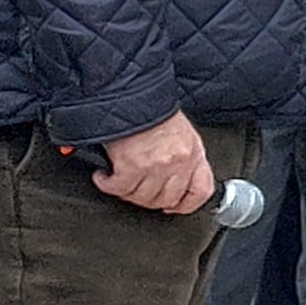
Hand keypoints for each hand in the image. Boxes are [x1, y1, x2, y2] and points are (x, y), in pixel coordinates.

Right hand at [95, 114, 215, 214]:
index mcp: (193, 153)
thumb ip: (184, 157)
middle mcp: (178, 162)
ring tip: (121, 182)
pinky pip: (118, 189)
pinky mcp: (131, 167)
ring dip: (128, 193)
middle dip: (152, 200)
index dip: (187, 205)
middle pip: (167, 199)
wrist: (132, 96)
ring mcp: (155, 166)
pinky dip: (107, 185)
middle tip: (139, 191)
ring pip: (142, 198)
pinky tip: (104, 176)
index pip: (201, 191)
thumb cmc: (154, 112)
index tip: (175, 207)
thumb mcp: (181, 133)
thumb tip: (178, 180)